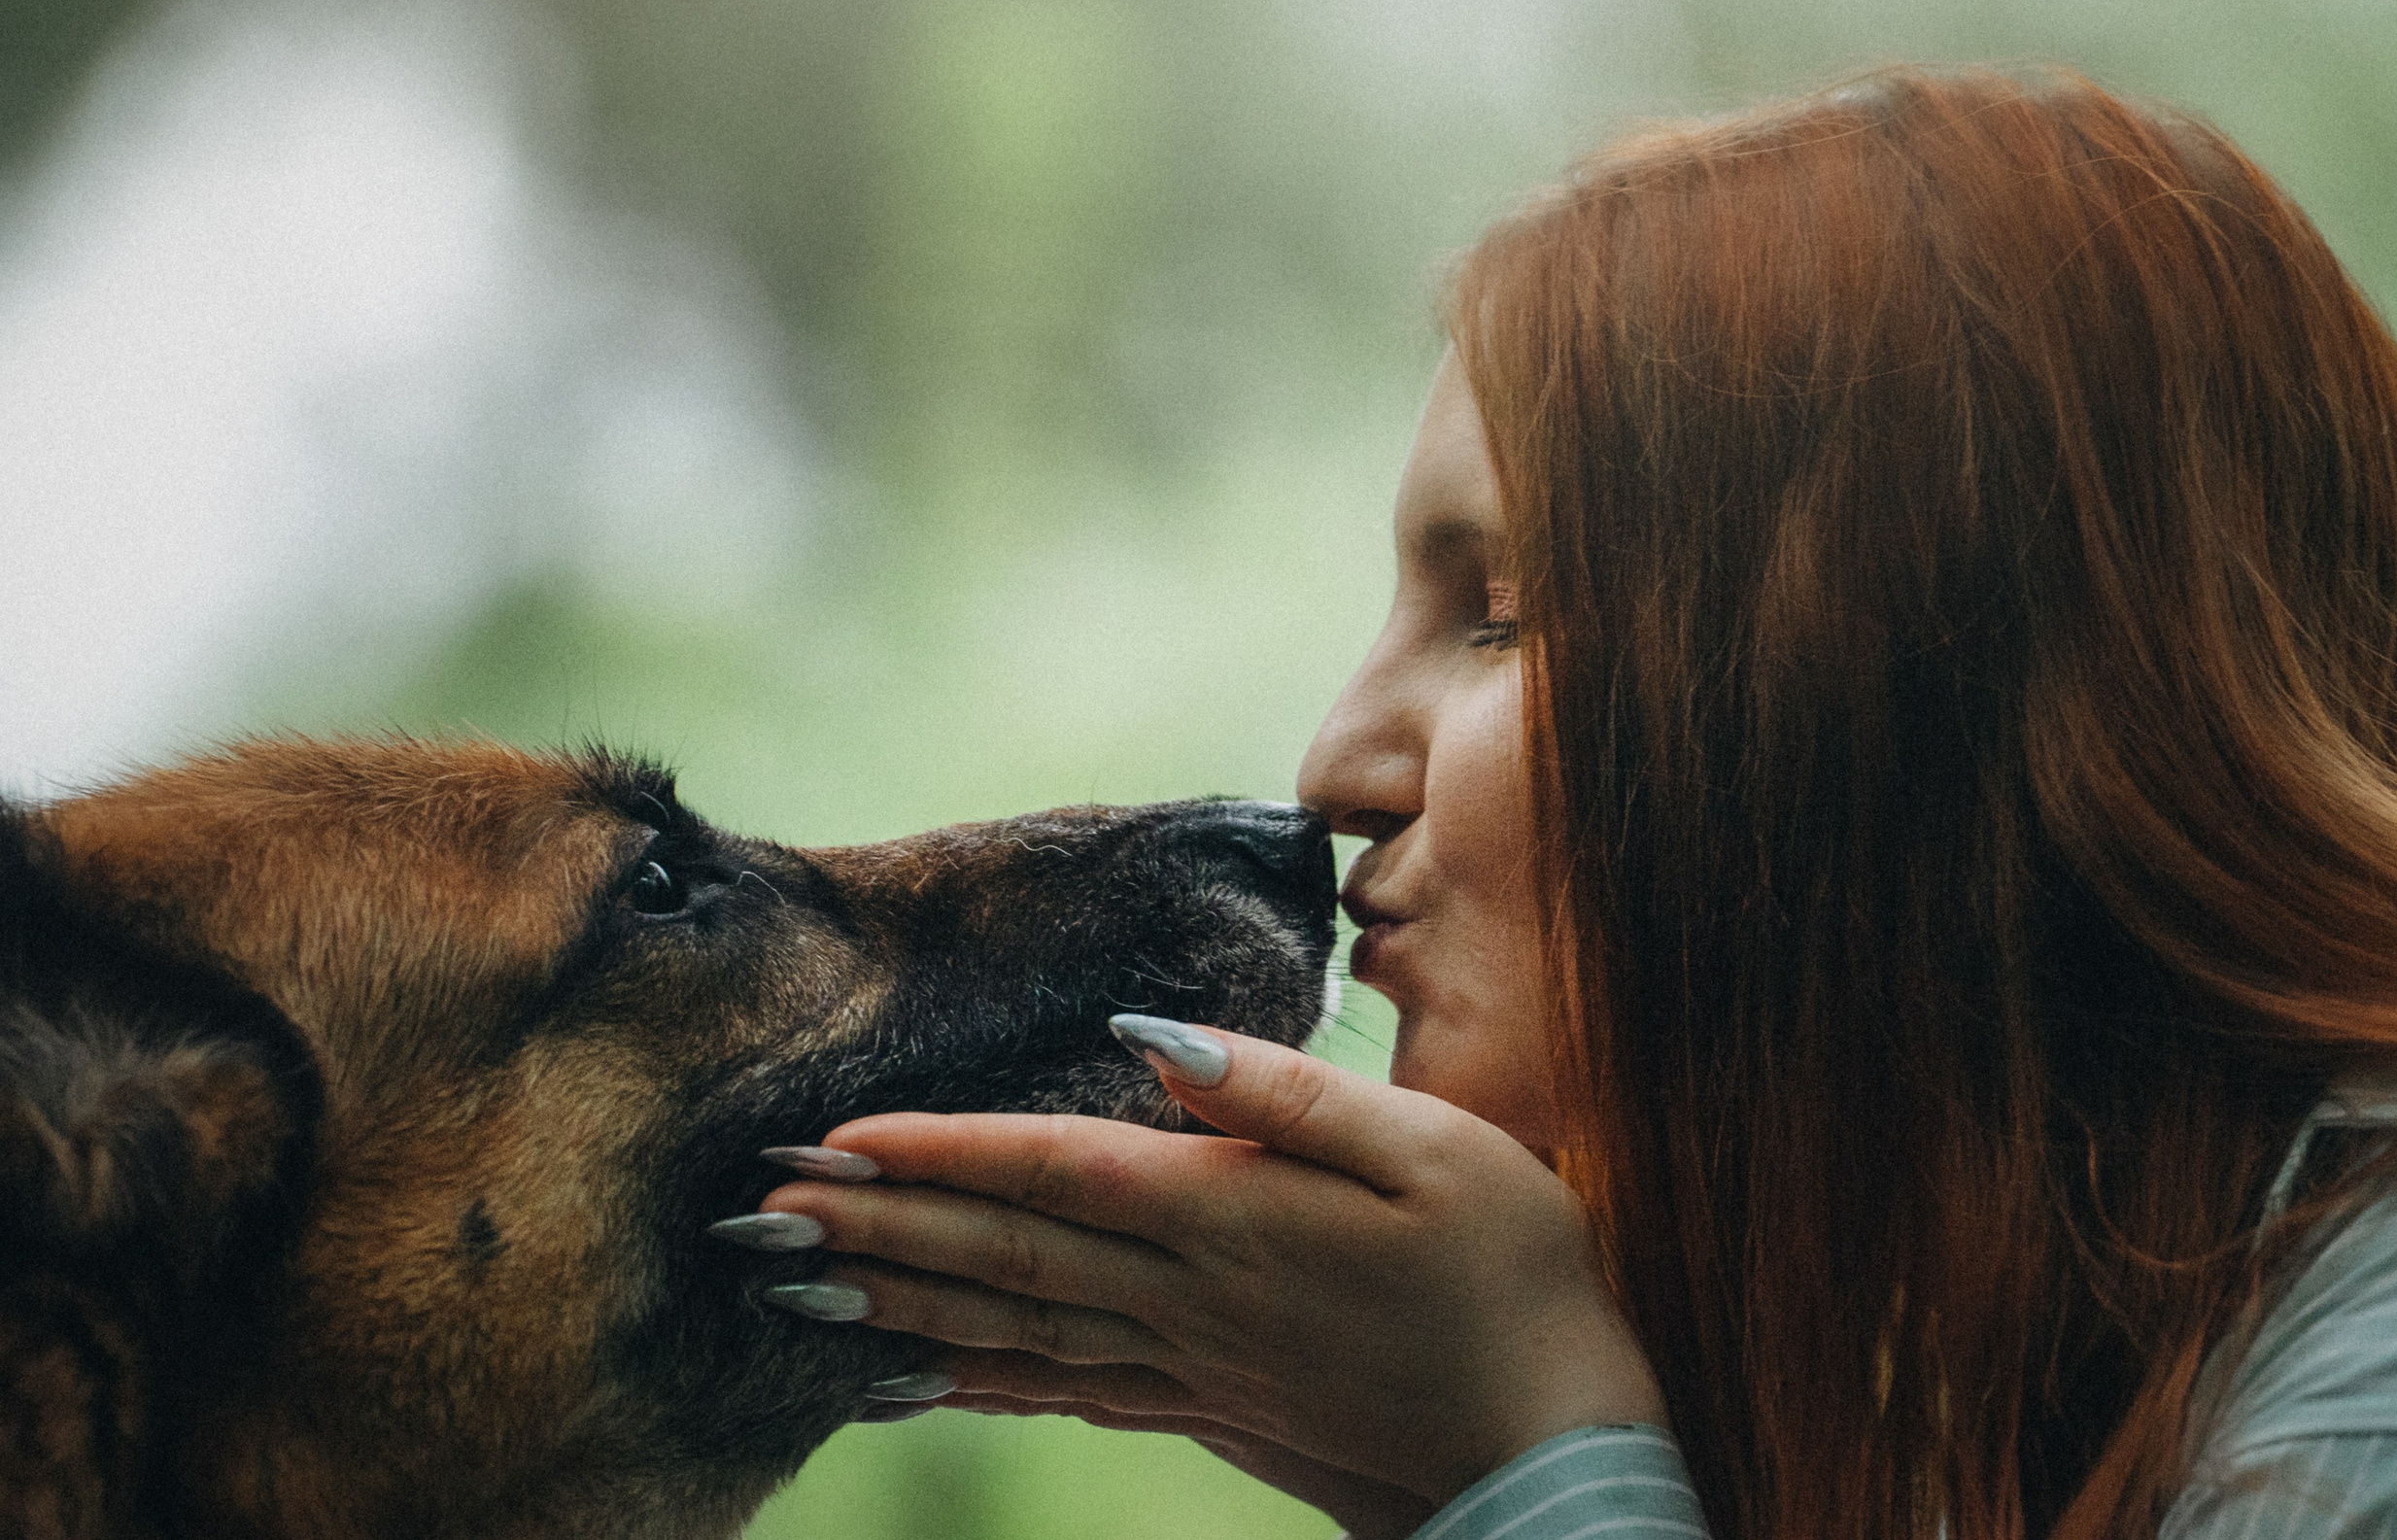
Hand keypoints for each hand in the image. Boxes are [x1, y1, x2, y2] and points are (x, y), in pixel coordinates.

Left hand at [757, 1022, 1664, 1517]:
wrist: (1550, 1442)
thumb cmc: (1511, 1271)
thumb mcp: (1427, 1145)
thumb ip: (1282, 1093)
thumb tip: (1149, 1038)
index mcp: (1232, 1219)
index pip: (1055, 1170)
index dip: (942, 1150)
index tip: (837, 1133)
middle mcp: (1187, 1297)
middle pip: (1006, 1251)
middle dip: (879, 1224)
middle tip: (762, 1209)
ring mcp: (1190, 1364)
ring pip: (1013, 1326)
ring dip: (900, 1299)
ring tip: (799, 1286)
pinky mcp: (1208, 1407)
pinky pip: (1063, 1393)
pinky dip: (975, 1384)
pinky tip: (913, 1379)